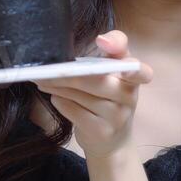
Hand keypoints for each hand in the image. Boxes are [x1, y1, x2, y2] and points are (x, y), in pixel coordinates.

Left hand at [29, 30, 152, 161]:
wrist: (113, 142)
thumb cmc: (109, 101)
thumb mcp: (115, 77)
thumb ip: (112, 54)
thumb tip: (100, 38)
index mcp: (133, 78)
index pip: (138, 66)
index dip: (122, 55)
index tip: (101, 42)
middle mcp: (129, 97)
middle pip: (95, 79)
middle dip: (67, 74)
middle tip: (44, 69)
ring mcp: (117, 116)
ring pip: (80, 95)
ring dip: (57, 86)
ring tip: (43, 80)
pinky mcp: (102, 131)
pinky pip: (74, 111)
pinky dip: (61, 102)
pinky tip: (55, 98)